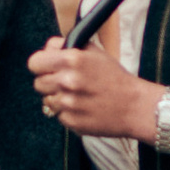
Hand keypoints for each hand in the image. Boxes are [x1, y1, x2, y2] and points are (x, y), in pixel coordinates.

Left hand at [29, 39, 161, 143]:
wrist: (135, 106)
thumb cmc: (116, 78)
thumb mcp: (95, 53)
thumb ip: (67, 47)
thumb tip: (47, 49)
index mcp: (72, 60)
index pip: (34, 62)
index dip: (41, 65)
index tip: (47, 68)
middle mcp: (67, 81)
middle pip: (38, 83)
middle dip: (49, 82)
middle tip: (65, 83)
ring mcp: (68, 104)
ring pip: (47, 101)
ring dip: (58, 99)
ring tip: (78, 97)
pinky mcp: (71, 122)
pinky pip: (58, 116)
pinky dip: (68, 113)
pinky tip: (84, 108)